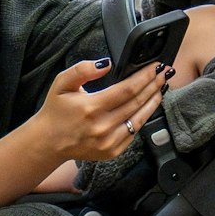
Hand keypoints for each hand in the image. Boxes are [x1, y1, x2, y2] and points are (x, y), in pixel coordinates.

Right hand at [33, 58, 168, 162]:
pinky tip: (147, 106)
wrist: (48, 142)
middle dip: (154, 86)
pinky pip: (133, 133)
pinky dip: (143, 118)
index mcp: (91, 108)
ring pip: (140, 119)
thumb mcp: (61, 83)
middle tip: (165, 73)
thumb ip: (82, 70)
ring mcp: (109, 142)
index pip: (127, 89)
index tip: (155, 67)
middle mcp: (102, 127)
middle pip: (137, 102)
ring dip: (153, 102)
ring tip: (162, 88)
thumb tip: (106, 63)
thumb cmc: (56, 111)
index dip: (145, 77)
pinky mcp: (112, 152)